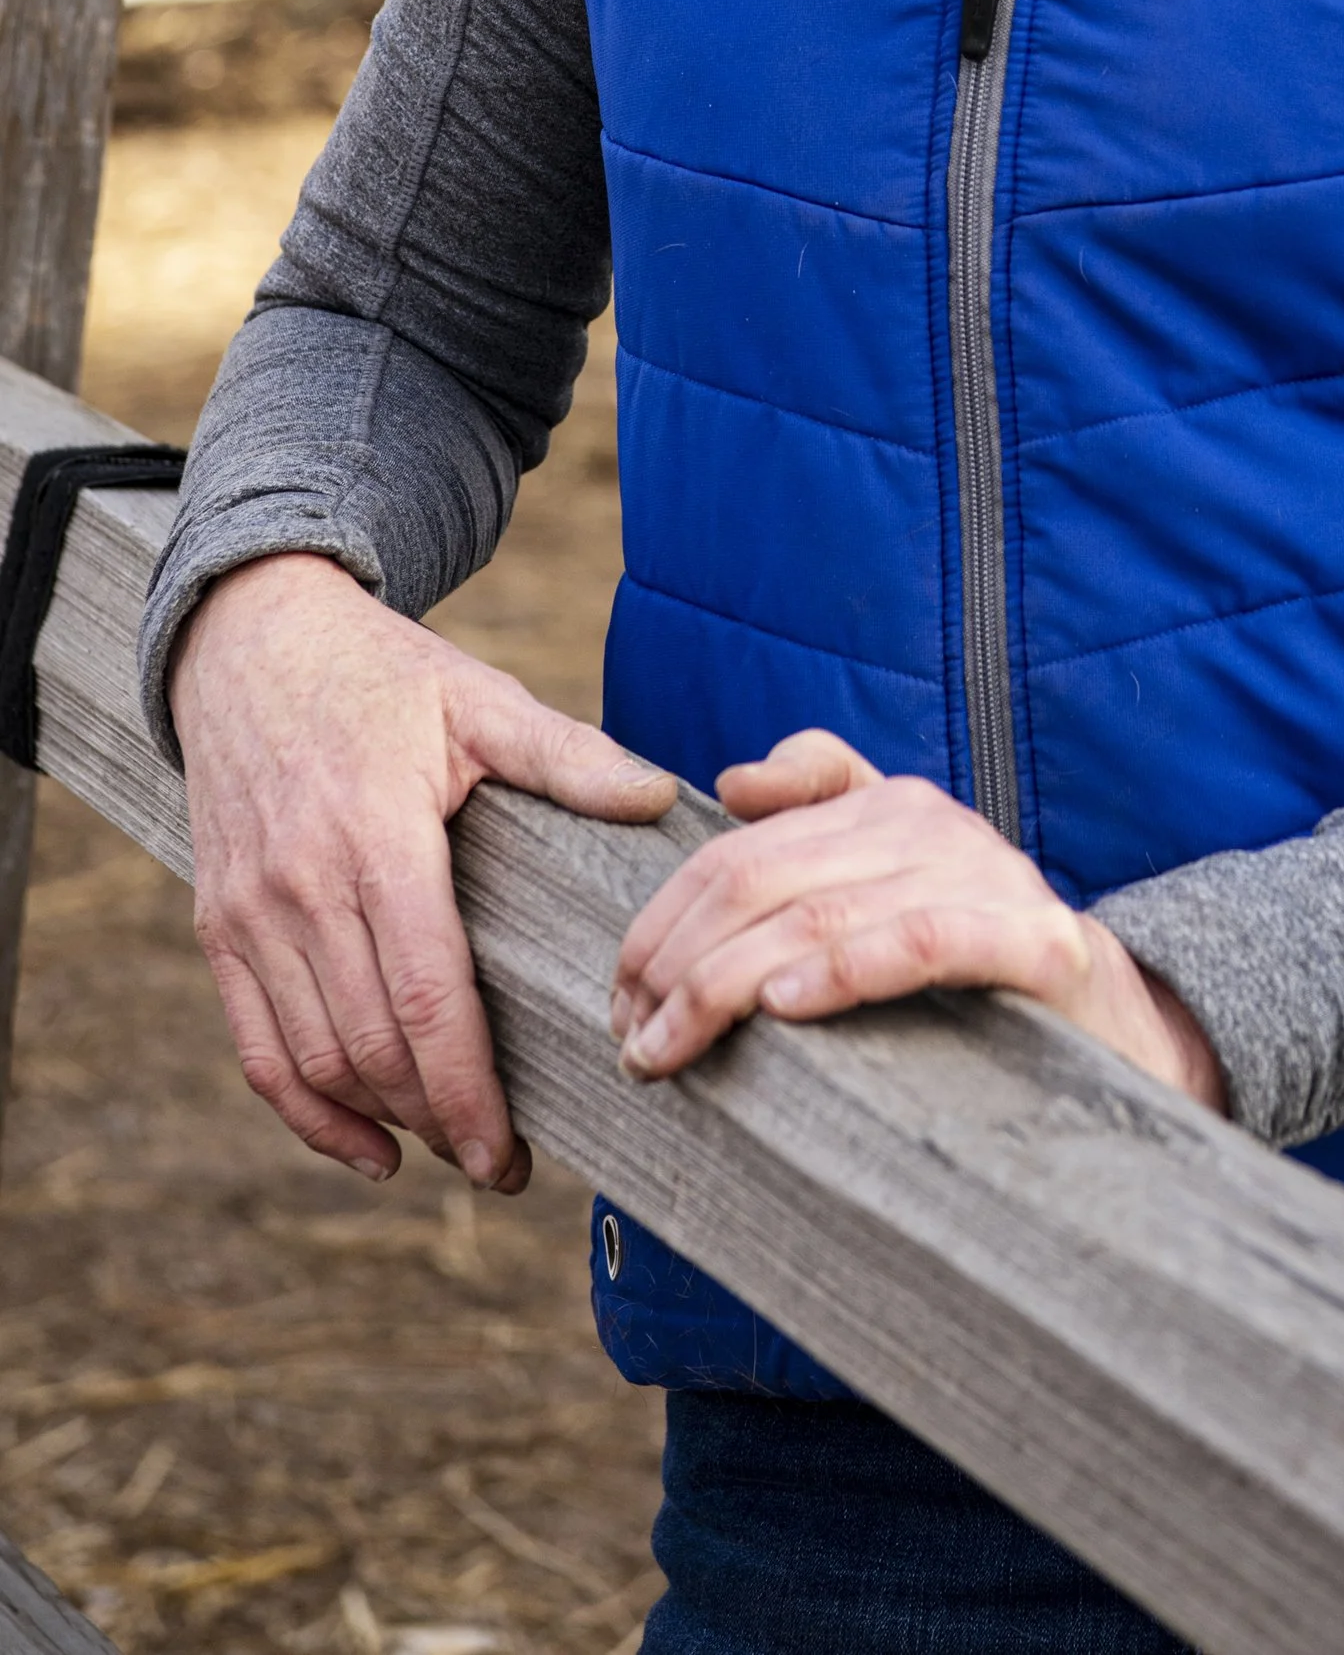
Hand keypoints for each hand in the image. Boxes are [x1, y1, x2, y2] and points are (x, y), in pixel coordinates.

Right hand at [171, 551, 677, 1191]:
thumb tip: (662, 797)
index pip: (427, 996)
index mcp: (378, 836)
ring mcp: (249, 912)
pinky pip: (254, 1048)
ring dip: (381, 1120)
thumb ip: (568, 756)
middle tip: (502, 1165)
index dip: (468, 1090)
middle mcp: (301, 885)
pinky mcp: (217, 926)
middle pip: (372, 1045)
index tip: (510, 1152)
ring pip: (313, 1059)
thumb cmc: (384, 674)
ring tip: (451, 1150)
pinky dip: (305, 1114)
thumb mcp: (480, 699)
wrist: (252, 641)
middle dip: (438, 1121)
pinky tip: (367, 1149)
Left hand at [609, 729, 1226, 1113]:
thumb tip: (736, 781)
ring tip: (669, 1047)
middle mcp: (933, 826)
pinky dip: (846, 969)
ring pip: (822, 915)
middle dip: (679, 962)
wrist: (1118, 1024)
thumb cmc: (978, 963)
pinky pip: (922, 942)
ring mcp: (986, 879)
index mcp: (888, 807)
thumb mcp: (894, 878)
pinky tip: (784, 1005)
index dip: (666, 918)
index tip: (620, 992)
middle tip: (630, 1041)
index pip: (741, 851)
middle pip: (764, 880)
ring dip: (727, 985)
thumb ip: (824, 807)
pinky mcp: (1033, 944)